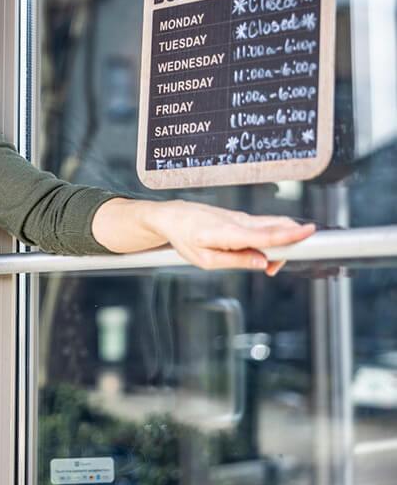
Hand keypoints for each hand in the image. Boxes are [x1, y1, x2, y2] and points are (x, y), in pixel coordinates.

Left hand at [146, 200, 315, 275]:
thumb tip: (262, 263)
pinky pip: (264, 226)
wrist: (173, 217)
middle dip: (290, 245)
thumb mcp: (205, 260)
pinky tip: (259, 252)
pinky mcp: (242, 217)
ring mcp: (242, 217)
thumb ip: (236, 261)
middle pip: (277, 226)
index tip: (310, 232)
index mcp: (228, 232)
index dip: (290, 235)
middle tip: (273, 267)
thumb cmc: (185, 237)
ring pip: (273, 225)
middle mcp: (239, 221)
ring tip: (264, 262)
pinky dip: (271, 238)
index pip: (266, 234)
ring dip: (280, 244)